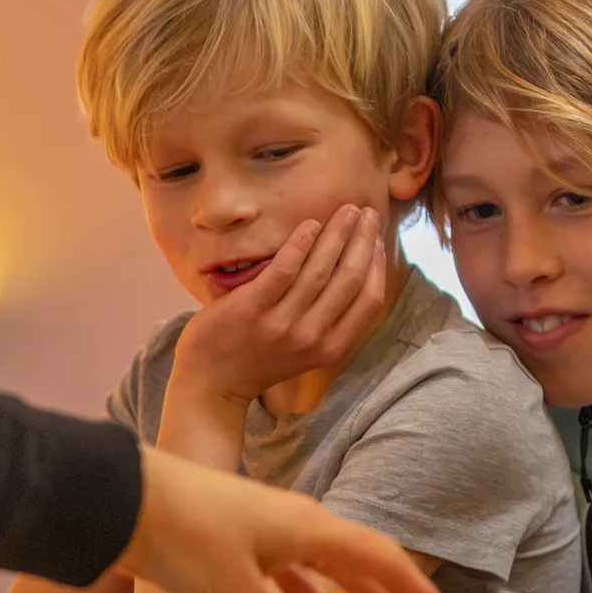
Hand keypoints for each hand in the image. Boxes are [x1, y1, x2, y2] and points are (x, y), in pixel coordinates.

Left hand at [112, 446, 453, 592]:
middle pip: (356, 560)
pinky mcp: (235, 538)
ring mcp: (264, 528)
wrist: (122, 498)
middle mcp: (295, 523)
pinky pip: (283, 572)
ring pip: (319, 567)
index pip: (381, 560)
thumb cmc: (185, 535)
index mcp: (309, 528)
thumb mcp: (236, 592)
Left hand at [170, 205, 388, 403]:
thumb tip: (352, 268)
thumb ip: (329, 319)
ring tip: (346, 210)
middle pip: (349, 279)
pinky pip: (284, 269)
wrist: (213, 381)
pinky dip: (301, 243)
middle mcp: (311, 338)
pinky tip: (310, 224)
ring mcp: (281, 324)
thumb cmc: (260, 358)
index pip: (369, 301)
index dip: (378, 266)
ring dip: (337, 234)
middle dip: (363, 240)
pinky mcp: (252, 308)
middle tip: (367, 213)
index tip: (378, 240)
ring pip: (321, 270)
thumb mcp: (306, 350)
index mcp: (330, 348)